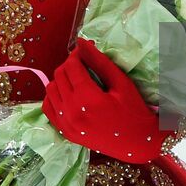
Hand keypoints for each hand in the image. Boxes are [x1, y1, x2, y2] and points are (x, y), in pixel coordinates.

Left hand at [42, 40, 169, 163]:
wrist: (137, 143)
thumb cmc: (134, 111)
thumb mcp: (121, 83)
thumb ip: (99, 61)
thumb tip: (81, 41)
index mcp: (88, 99)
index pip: (71, 65)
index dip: (77, 54)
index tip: (87, 51)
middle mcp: (72, 112)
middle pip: (59, 75)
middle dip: (70, 65)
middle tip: (85, 64)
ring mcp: (66, 125)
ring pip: (50, 89)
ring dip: (61, 79)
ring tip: (78, 79)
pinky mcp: (65, 133)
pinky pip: (48, 108)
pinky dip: (54, 97)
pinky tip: (69, 94)